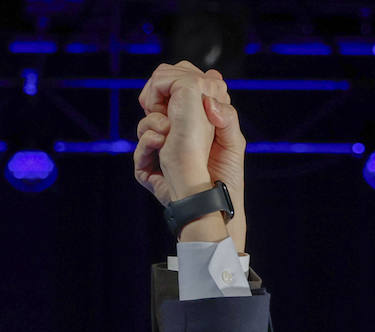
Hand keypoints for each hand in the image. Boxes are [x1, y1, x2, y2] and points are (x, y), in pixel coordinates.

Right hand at [134, 61, 246, 251]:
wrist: (213, 207)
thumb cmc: (227, 177)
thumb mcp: (234, 141)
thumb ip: (226, 115)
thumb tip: (209, 98)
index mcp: (194, 119)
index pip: (177, 84)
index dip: (175, 81)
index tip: (182, 91)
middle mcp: (174, 132)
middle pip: (155, 97)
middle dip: (158, 97)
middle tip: (169, 109)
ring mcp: (159, 149)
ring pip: (145, 123)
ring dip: (153, 120)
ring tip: (166, 131)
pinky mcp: (149, 167)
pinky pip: (140, 149)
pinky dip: (147, 141)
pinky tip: (160, 142)